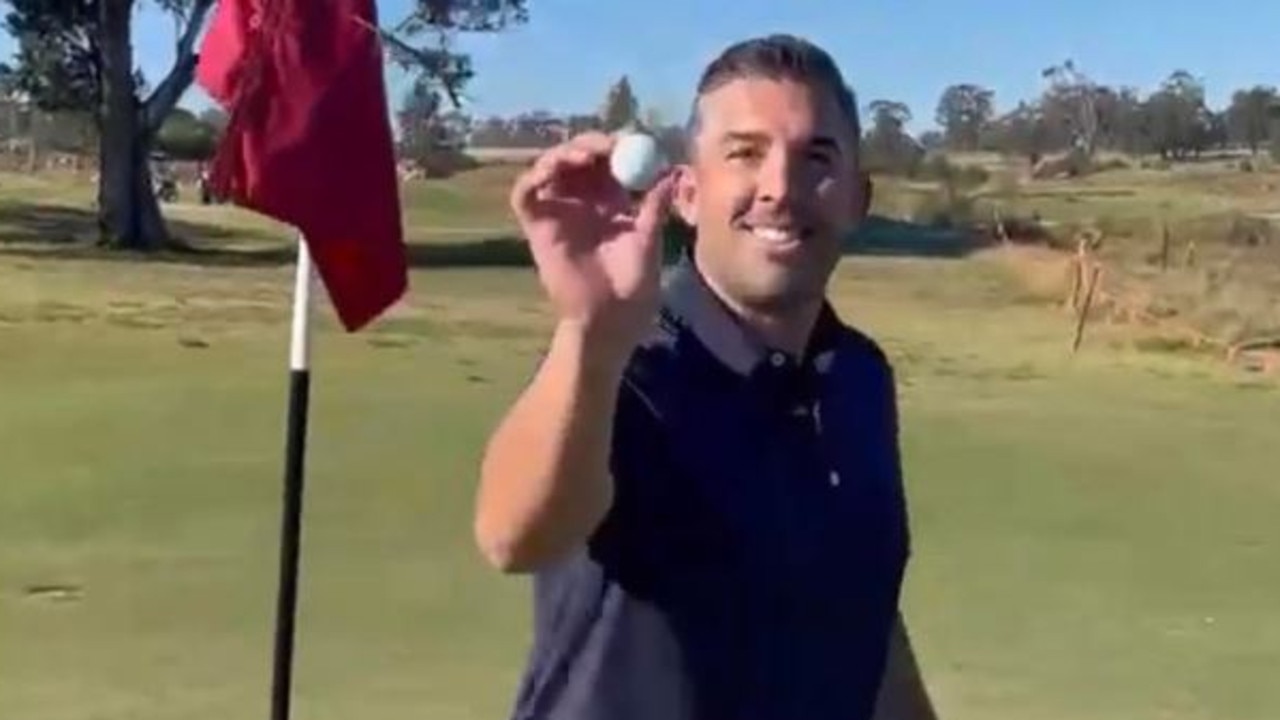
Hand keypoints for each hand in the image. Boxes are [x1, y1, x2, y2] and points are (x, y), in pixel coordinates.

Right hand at [510, 131, 675, 353]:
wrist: (610, 319)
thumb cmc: (634, 287)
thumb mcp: (649, 239)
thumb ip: (655, 205)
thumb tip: (670, 171)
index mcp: (610, 203)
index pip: (607, 162)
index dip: (615, 147)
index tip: (630, 139)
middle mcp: (582, 203)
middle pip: (577, 158)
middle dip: (590, 145)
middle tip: (606, 145)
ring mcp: (558, 212)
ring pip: (550, 168)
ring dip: (563, 154)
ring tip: (584, 156)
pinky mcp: (536, 226)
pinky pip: (525, 194)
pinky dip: (533, 176)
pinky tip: (551, 171)